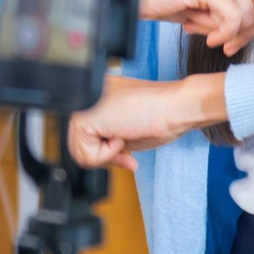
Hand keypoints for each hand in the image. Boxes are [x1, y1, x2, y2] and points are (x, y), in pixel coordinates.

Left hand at [67, 73, 225, 169]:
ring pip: (79, 152)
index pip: (86, 136)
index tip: (124, 149)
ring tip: (124, 136)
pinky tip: (122, 134)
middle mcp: (88, 97)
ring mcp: (84, 104)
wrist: (174, 106)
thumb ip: (107, 138)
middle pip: (78, 146)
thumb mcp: (126, 130)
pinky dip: (107, 154)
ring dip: (106, 154)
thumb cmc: (162, 115)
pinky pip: (86, 154)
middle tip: (125, 151)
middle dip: (105, 156)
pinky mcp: (84, 116)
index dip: (106, 150)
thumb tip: (93, 157)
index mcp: (97, 95)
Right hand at [113, 0, 253, 56]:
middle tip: (226, 45)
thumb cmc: (173, 0)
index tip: (234, 39)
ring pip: (247, 15)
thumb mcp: (219, 6)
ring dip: (228, 34)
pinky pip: (232, 17)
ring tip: (206, 33)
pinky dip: (222, 33)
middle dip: (247, 33)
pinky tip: (204, 34)